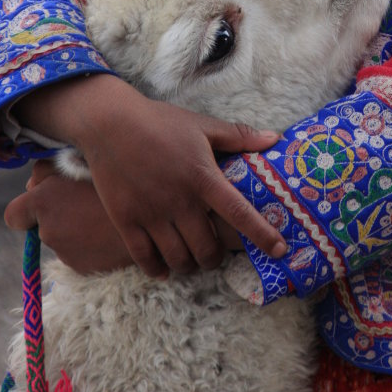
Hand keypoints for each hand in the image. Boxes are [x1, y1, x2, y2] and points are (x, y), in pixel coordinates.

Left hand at [5, 161, 132, 274]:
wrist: (152, 222)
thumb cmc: (119, 181)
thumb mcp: (84, 163)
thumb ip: (52, 169)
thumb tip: (34, 183)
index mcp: (45, 200)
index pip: (15, 213)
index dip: (28, 208)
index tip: (47, 200)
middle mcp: (48, 229)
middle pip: (42, 222)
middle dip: (56, 214)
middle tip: (84, 202)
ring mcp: (65, 252)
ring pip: (62, 236)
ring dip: (76, 227)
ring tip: (105, 214)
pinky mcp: (82, 268)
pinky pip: (79, 252)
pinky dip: (91, 243)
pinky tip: (112, 230)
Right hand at [13, 75, 286, 277]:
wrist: (111, 123)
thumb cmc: (161, 122)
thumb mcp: (203, 126)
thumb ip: (239, 137)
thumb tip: (275, 138)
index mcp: (203, 177)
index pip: (240, 214)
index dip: (262, 235)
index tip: (280, 249)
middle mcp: (180, 201)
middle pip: (208, 249)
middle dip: (217, 258)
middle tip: (218, 253)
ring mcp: (152, 214)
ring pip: (179, 258)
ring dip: (191, 265)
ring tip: (194, 259)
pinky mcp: (126, 220)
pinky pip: (146, 259)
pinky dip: (159, 269)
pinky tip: (166, 267)